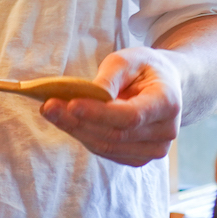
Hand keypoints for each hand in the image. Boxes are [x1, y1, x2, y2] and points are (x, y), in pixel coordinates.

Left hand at [39, 47, 182, 166]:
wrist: (165, 86)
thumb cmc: (143, 69)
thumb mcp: (128, 59)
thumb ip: (109, 77)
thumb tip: (87, 95)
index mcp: (168, 103)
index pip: (131, 116)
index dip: (100, 113)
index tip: (71, 104)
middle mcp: (165, 132)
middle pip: (115, 134)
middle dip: (78, 122)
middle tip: (48, 106)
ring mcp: (153, 149)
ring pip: (107, 146)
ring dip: (76, 130)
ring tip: (50, 111)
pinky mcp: (138, 157)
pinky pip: (106, 151)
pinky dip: (83, 136)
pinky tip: (66, 121)